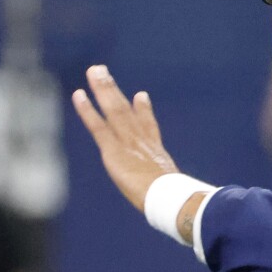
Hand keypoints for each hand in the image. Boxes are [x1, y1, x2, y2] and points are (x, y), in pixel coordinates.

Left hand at [72, 65, 178, 209]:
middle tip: (103, 71)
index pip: (149, 128)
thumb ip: (179, 190)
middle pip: (126, 111)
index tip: (140, 95)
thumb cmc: (178, 201)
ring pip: (114, 110)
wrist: (170, 198)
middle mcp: (142, 142)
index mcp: (157, 154)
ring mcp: (128, 143)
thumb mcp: (179, 193)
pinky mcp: (115, 151)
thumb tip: (192, 201)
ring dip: (102, 89)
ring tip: (94, 70)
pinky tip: (79, 94)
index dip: (144, 111)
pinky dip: (87, 110)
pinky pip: (98, 126)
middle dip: (114, 91)